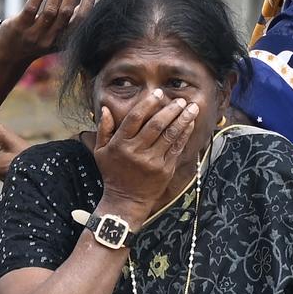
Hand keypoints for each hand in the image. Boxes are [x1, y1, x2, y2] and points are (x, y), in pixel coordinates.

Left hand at [0, 0, 97, 63]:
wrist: (10, 55)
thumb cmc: (38, 39)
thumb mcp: (57, 35)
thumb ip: (70, 21)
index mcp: (64, 40)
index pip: (81, 19)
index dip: (89, 1)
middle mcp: (50, 39)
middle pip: (65, 12)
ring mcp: (33, 34)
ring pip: (50, 10)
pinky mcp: (18, 27)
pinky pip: (31, 9)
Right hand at [91, 90, 198, 223]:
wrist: (126, 200)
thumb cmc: (112, 173)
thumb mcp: (100, 151)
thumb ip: (104, 129)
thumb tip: (106, 109)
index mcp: (120, 144)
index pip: (135, 118)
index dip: (148, 104)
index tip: (158, 93)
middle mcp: (136, 151)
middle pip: (156, 125)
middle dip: (170, 110)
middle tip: (180, 100)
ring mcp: (152, 161)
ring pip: (170, 135)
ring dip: (182, 120)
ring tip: (192, 108)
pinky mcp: (165, 169)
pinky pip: (176, 148)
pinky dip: (184, 134)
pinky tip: (189, 124)